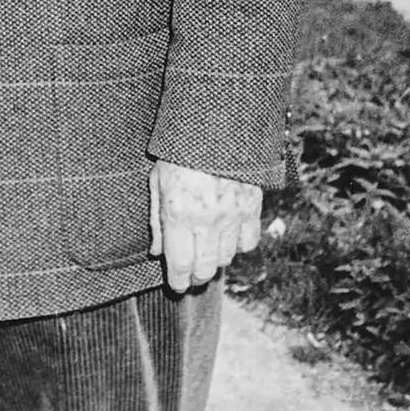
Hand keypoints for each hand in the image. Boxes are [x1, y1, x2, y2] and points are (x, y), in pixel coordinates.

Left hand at [149, 160, 262, 293]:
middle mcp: (207, 220)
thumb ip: (157, 220)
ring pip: (226, 258)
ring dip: (215, 261)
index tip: (177, 285)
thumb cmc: (179, 152)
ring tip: (206, 253)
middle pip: (205, 269)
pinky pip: (248, 242)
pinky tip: (227, 237)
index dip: (178, 281)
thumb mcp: (157, 182)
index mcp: (178, 213)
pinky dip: (238, 246)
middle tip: (190, 274)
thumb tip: (157, 252)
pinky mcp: (252, 206)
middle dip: (195, 277)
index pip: (180, 265)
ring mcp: (232, 215)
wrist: (215, 124)